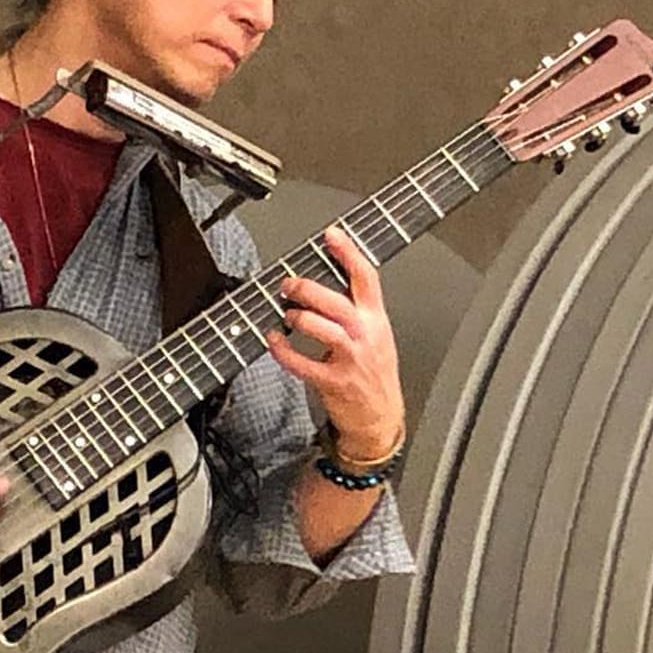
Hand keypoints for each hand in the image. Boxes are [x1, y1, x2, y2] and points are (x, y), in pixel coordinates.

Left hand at [264, 226, 404, 460]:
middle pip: (336, 301)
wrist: (380, 418)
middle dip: (307, 288)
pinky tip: (272, 340)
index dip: (348, 253)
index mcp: (376, 319)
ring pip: (321, 328)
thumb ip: (357, 309)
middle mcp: (365, 336)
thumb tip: (325, 280)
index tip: (330, 235)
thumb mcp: (376, 334)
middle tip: (288, 284)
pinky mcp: (332, 382)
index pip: (366, 278)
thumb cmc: (373, 372)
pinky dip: (281, 350)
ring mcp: (350, 359)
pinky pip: (300, 362)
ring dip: (298, 317)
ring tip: (287, 314)